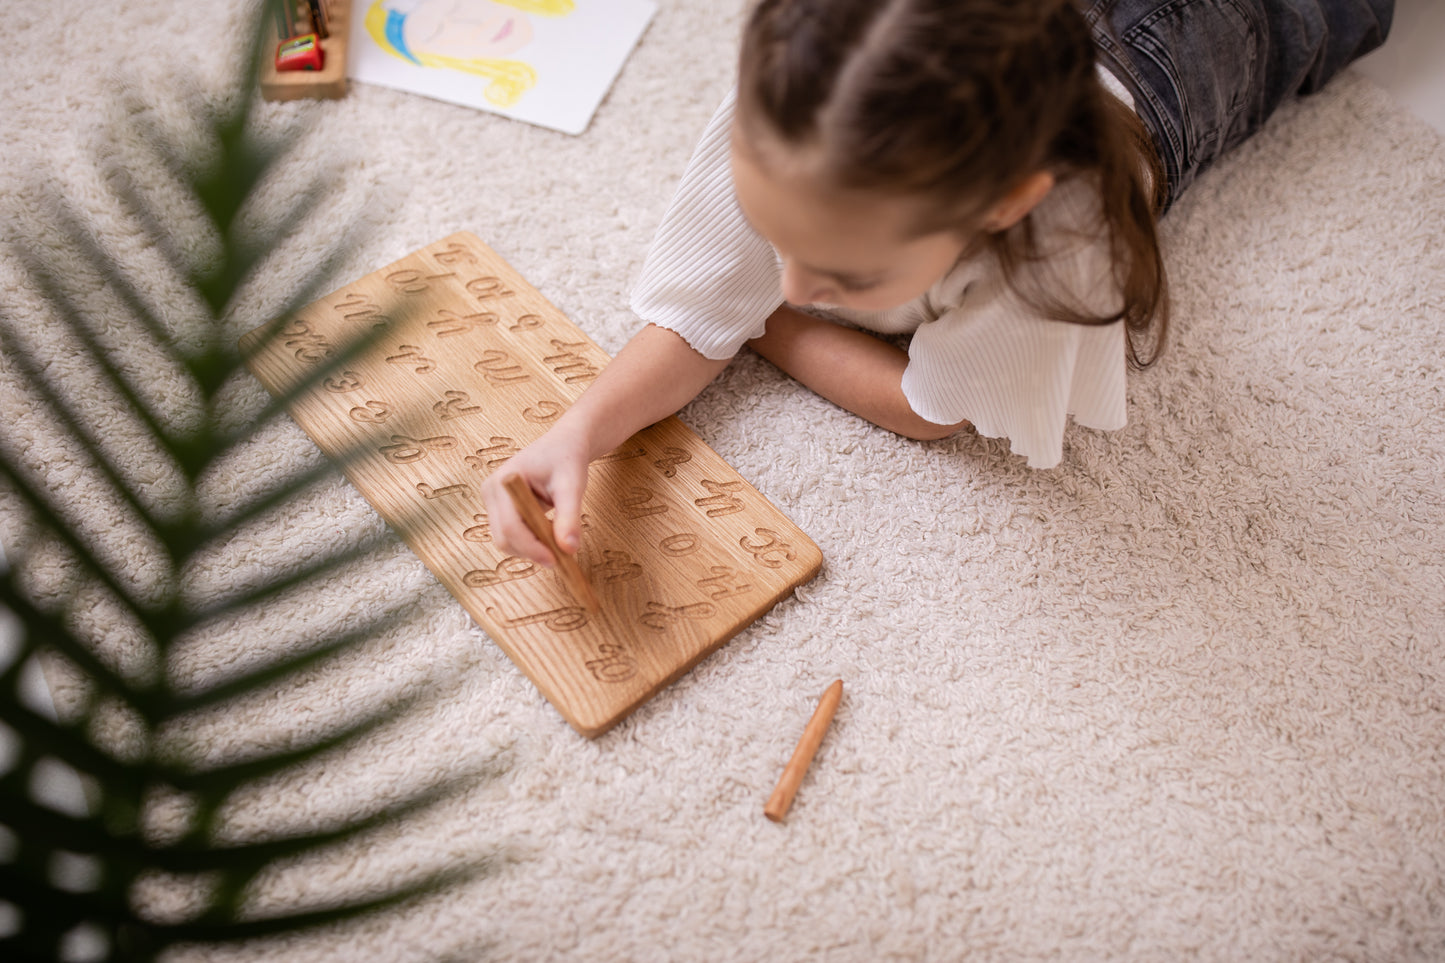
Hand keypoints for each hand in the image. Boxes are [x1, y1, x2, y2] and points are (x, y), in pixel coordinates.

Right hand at [479, 324, 732, 566]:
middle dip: (531, 551)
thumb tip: (569, 549)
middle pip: (503, 537)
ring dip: (531, 549)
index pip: (510, 526)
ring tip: (558, 544)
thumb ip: (569, 517)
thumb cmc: (568, 459)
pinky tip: (550, 538)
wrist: (565, 444)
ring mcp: (492, 501)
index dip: (531, 548)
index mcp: (503, 481)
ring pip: (506, 540)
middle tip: (561, 558)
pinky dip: (530, 543)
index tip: (556, 560)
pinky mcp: (500, 508)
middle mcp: (491, 490)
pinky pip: (511, 535)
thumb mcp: (572, 486)